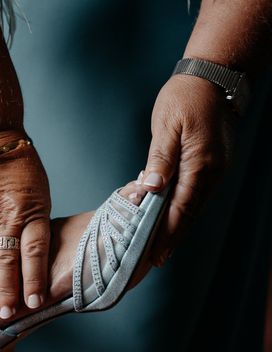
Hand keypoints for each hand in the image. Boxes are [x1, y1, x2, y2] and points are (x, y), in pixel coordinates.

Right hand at [0, 135, 50, 318]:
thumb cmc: (22, 169)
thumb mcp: (41, 194)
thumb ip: (37, 225)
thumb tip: (36, 257)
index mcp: (32, 212)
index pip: (34, 252)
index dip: (33, 279)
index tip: (34, 303)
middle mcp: (7, 216)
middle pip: (7, 259)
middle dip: (8, 290)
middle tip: (7, 315)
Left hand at [140, 74, 235, 265]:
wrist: (213, 77)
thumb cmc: (185, 98)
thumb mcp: (166, 127)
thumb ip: (159, 159)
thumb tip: (151, 189)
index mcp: (200, 164)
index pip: (181, 207)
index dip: (167, 232)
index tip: (155, 254)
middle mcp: (212, 172)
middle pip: (189, 212)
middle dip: (172, 237)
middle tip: (156, 260)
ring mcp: (215, 169)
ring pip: (194, 205)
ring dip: (178, 226)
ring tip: (161, 246)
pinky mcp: (212, 164)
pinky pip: (196, 193)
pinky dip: (184, 209)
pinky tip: (172, 218)